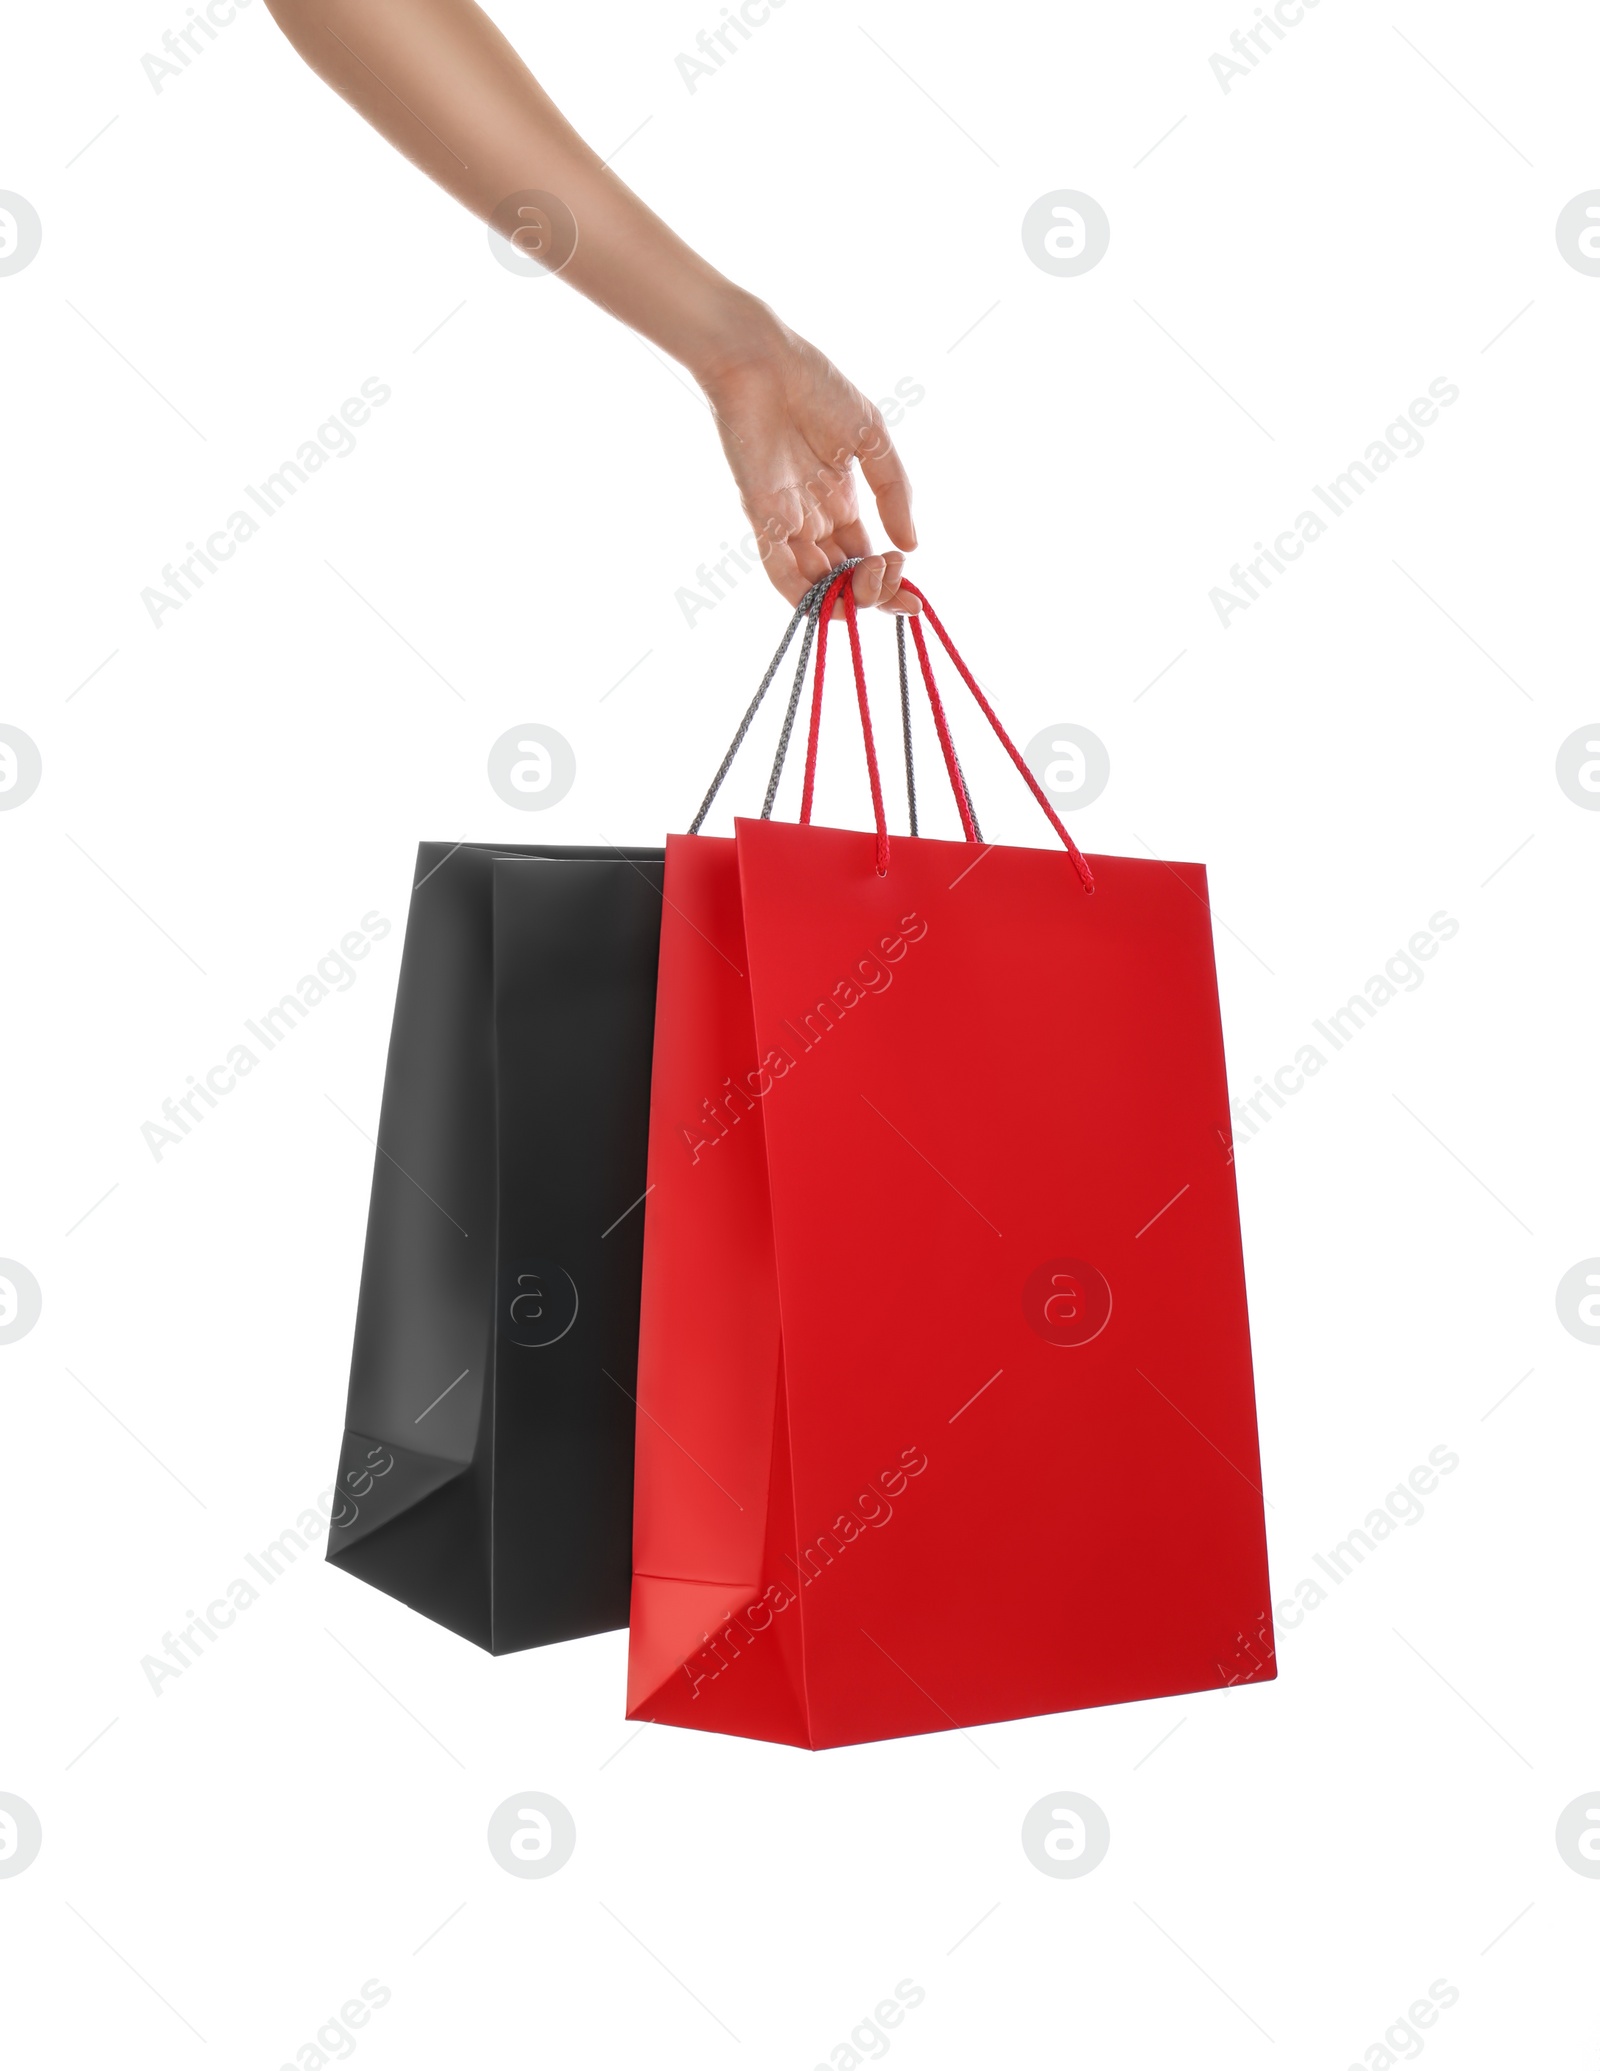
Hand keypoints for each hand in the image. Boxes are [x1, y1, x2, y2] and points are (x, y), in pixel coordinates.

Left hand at [698, 307, 918, 616]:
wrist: (764, 360)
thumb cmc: (816, 387)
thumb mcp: (873, 440)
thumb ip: (894, 492)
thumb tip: (912, 545)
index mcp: (840, 501)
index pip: (864, 559)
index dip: (889, 581)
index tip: (914, 597)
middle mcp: (813, 519)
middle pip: (844, 578)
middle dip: (874, 591)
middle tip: (894, 574)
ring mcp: (787, 520)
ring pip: (817, 583)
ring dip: (849, 597)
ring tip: (875, 583)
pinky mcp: (762, 517)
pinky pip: (780, 571)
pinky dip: (806, 596)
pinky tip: (837, 603)